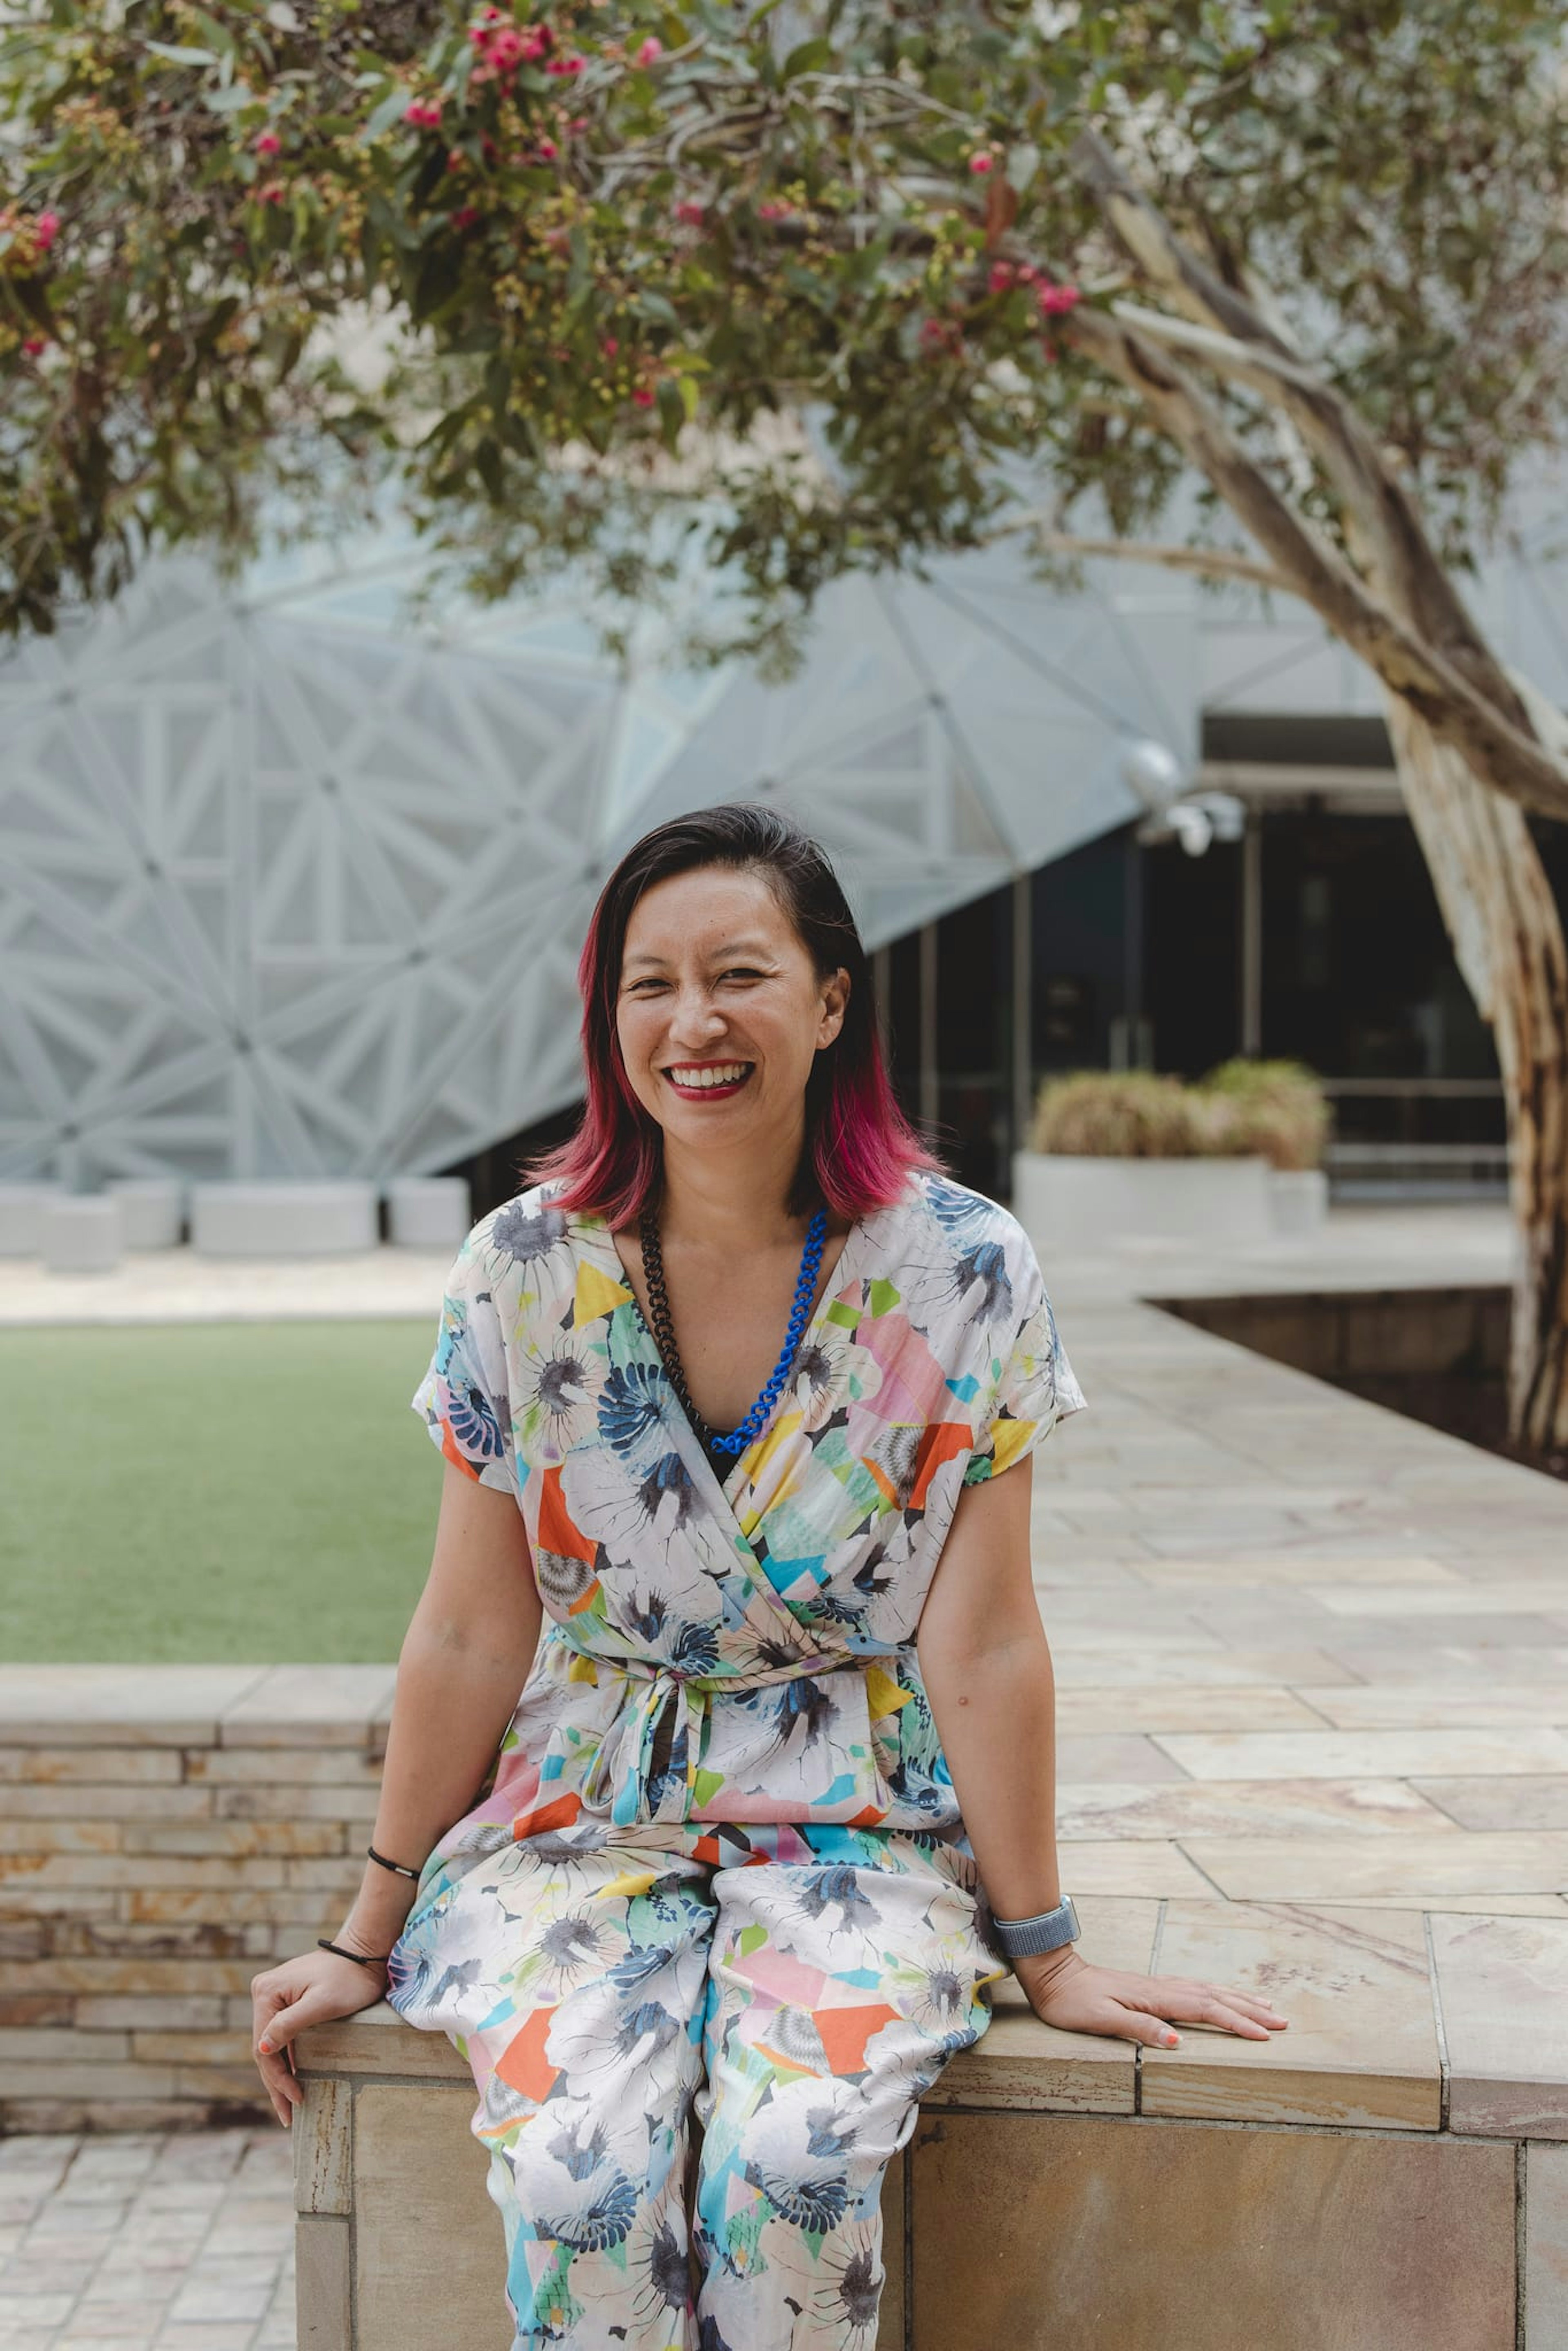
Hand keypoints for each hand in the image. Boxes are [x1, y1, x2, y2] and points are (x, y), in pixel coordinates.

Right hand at [250, 1945, 390, 2126]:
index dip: (278, 2078)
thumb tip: (261, 2048)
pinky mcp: (287, 2000)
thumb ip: (289, 2025)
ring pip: (273, 2045)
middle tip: (288, 2116)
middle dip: (277, 2084)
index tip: (295, 2100)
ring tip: (289, 2106)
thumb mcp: (322, 2004)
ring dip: (280, 2075)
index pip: (264, 2047)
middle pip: (265, 2048)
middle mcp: (264, 1992)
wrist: (366, 1954)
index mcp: (267, 1992)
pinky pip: (282, 2035)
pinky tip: (292, 2079)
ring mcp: (275, 1995)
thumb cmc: (349, 1979)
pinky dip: (287, 2059)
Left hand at [1013, 1946, 1288, 2047]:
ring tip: (1266, 2005)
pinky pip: (1194, 1989)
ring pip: (1207, 1990)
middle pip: (1215, 1997)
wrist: (1052, 1975)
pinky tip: (1221, 1997)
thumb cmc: (1073, 2002)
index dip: (1237, 2022)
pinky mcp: (1150, 1987)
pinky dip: (1216, 1993)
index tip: (1266, 2035)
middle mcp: (1161, 1988)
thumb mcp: (1101, 2019)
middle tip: (1283, 2020)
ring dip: (1238, 1999)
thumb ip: (1139, 2028)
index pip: (1206, 2010)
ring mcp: (1157, 1985)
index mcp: (1155, 1998)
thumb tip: (1176, 2041)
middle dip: (1250, 2010)